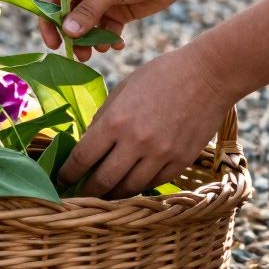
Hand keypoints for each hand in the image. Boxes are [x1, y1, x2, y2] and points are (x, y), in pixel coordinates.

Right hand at [38, 0, 193, 60]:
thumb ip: (88, 11)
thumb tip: (67, 32)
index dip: (49, 20)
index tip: (54, 43)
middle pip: (68, 16)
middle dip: (73, 36)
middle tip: (80, 55)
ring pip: (87, 26)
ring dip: (92, 40)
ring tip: (102, 49)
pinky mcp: (118, 11)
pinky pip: (106, 29)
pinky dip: (109, 39)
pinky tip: (118, 43)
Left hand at [58, 45, 235, 198]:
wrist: (207, 74)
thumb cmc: (161, 75)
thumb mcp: (123, 90)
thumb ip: (105, 118)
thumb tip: (90, 142)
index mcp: (116, 121)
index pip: (83, 157)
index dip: (68, 172)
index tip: (61, 179)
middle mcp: (136, 142)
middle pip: (104, 180)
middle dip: (87, 191)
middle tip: (78, 194)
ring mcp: (161, 155)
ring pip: (130, 188)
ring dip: (113, 194)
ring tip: (103, 193)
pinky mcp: (181, 161)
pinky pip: (154, 183)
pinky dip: (140, 186)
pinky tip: (131, 184)